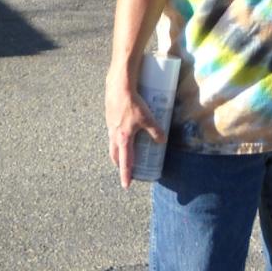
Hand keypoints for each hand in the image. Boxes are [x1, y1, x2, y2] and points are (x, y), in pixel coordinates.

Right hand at [105, 66, 165, 189]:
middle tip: (125, 169)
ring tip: (124, 151)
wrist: (119, 86)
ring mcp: (110, 126)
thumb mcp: (147, 118)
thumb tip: (162, 141)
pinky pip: (112, 131)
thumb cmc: (132, 103)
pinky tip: (122, 130)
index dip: (126, 174)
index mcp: (123, 139)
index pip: (125, 161)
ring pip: (112, 143)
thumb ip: (156, 130)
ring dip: (117, 150)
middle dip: (119, 164)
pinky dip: (116, 136)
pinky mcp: (109, 117)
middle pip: (115, 155)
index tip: (127, 185)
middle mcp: (114, 135)